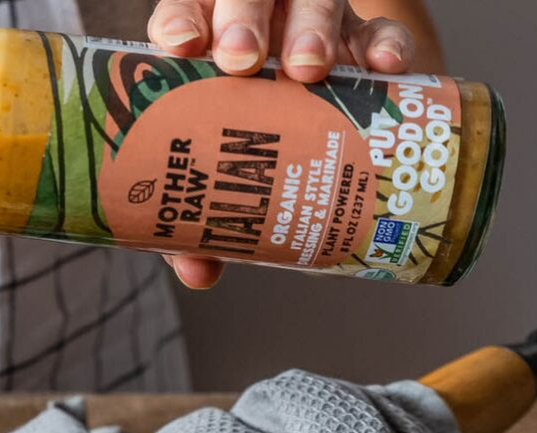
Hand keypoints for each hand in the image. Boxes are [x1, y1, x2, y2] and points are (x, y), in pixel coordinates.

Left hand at [148, 0, 418, 289]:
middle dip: (243, 24)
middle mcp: (252, 22)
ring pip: (313, 0)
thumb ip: (192, 225)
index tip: (183, 46)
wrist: (289, 137)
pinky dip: (383, 45)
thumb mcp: (207, 185)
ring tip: (309, 69)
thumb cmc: (230, 159)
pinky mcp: (358, 37)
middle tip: (243, 62)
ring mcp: (307, 22)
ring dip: (310, 29)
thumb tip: (199, 272)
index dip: (181, 24)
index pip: (183, 16)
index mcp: (200, 46)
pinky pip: (378, 29)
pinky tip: (383, 68)